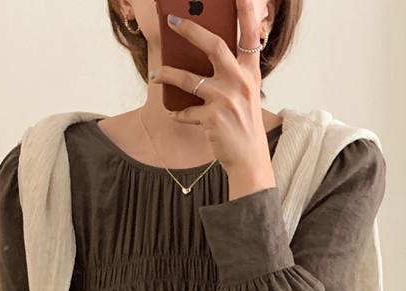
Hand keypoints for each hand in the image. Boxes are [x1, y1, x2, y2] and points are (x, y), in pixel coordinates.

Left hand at [157, 4, 274, 199]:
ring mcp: (225, 100)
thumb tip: (205, 53)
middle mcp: (240, 82)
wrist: (250, 162)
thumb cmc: (245, 125)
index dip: (245, 11)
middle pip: (213, 45)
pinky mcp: (212, 118)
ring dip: (167, 74)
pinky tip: (174, 111)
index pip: (250, 35)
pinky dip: (178, 112)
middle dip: (190, 30)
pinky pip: (186, 111)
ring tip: (155, 74)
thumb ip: (232, 72)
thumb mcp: (246, 94)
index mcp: (250, 73)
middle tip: (172, 20)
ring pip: (189, 79)